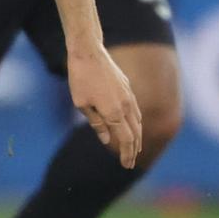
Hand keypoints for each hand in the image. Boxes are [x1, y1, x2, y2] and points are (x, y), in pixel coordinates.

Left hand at [67, 45, 140, 167]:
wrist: (88, 51)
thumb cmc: (80, 78)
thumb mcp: (82, 104)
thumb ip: (97, 123)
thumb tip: (107, 139)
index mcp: (114, 113)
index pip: (126, 140)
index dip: (127, 154)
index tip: (126, 165)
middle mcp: (125, 105)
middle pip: (135, 133)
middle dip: (134, 149)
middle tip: (131, 162)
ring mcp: (128, 95)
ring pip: (138, 121)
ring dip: (137, 136)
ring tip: (134, 147)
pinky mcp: (127, 87)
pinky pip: (135, 110)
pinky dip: (136, 122)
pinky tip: (133, 126)